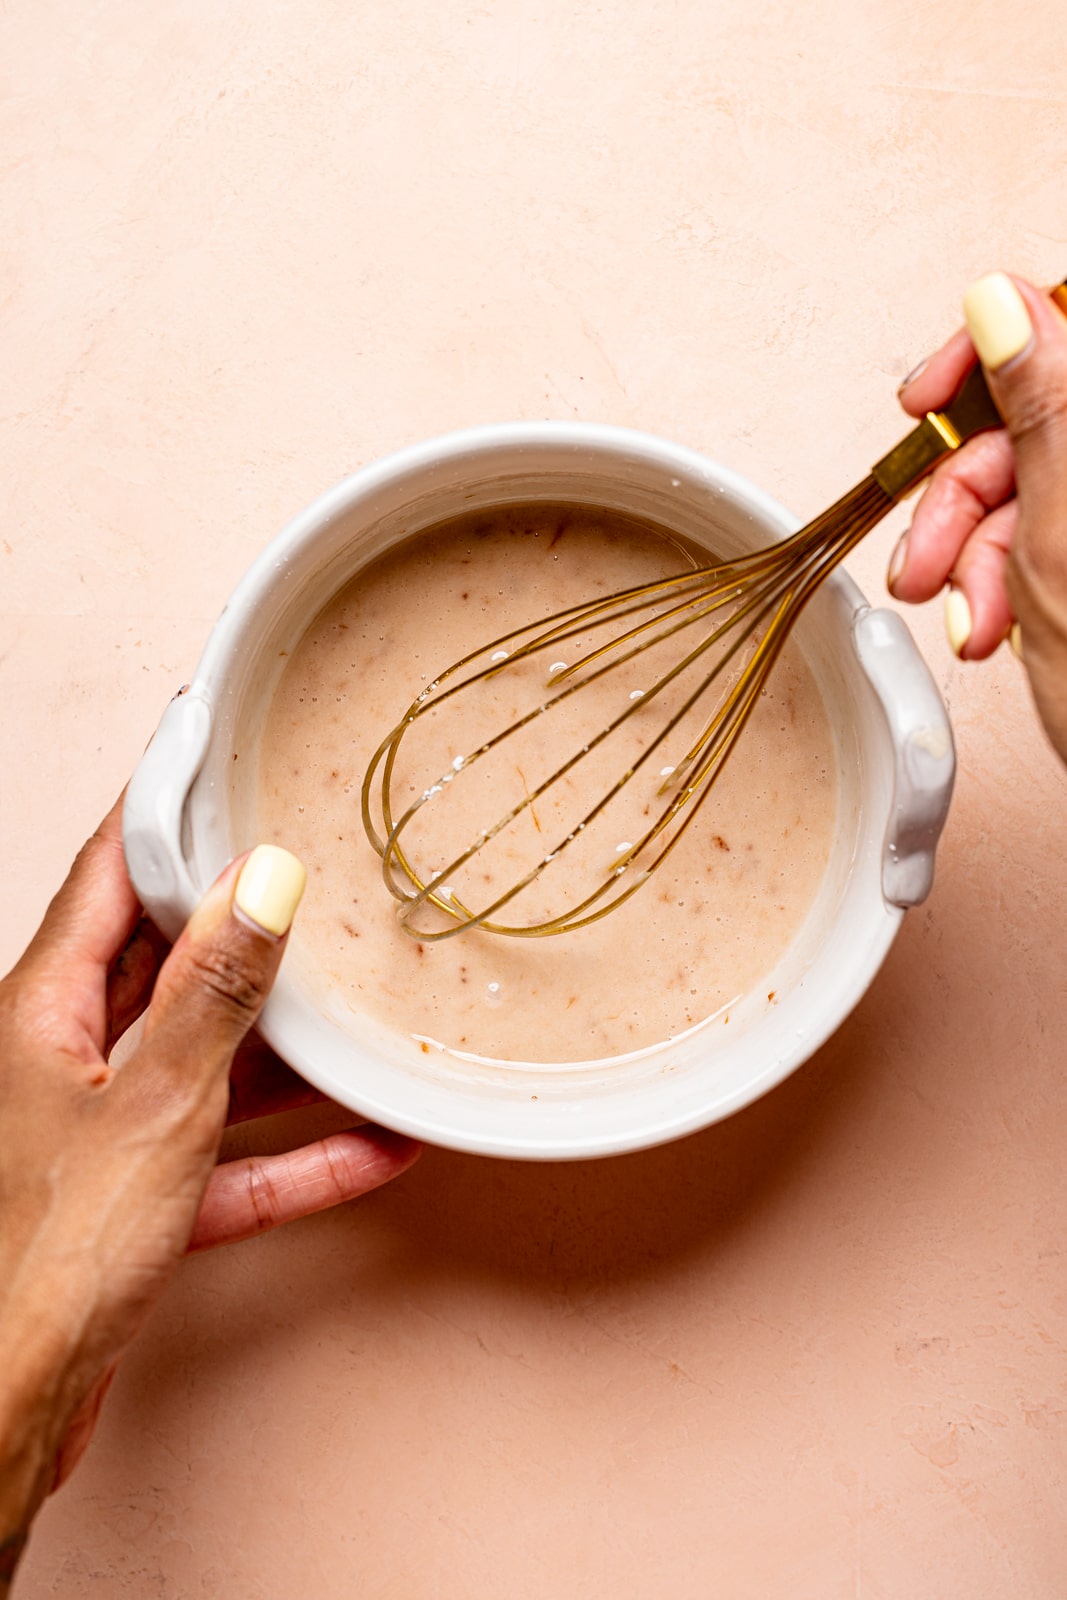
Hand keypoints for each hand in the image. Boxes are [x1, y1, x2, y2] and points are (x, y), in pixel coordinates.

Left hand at [0, 798, 419, 1577]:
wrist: (15, 1406)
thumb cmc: (49, 1256)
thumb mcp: (158, 1102)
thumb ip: (215, 993)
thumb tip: (263, 884)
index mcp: (41, 1010)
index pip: (107, 879)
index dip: (160, 815)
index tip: (209, 762)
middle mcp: (62, 1060)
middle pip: (162, 967)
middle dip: (243, 933)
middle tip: (312, 884)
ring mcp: (98, 1133)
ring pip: (204, 1065)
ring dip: (287, 1056)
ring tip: (364, 1021)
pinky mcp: (131, 1202)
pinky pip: (228, 1159)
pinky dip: (295, 1154)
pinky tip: (375, 1146)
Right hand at [888, 271, 1066, 763]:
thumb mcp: (1062, 533)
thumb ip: (1044, 403)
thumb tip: (1004, 304)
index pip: (1066, 321)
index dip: (990, 347)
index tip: (928, 399)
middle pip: (1038, 413)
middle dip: (966, 490)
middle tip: (927, 554)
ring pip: (1028, 481)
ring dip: (974, 549)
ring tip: (969, 615)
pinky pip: (1038, 529)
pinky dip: (1000, 575)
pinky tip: (995, 621)